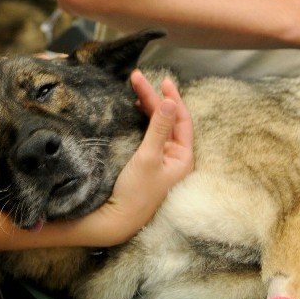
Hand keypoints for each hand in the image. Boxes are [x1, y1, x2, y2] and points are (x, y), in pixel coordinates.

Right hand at [76, 70, 193, 245]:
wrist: (116, 220)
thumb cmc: (136, 192)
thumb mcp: (148, 157)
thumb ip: (158, 128)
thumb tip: (169, 102)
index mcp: (183, 158)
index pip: (182, 120)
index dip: (173, 99)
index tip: (162, 81)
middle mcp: (175, 158)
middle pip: (168, 120)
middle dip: (154, 99)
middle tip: (138, 78)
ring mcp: (161, 161)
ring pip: (158, 126)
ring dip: (148, 107)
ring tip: (136, 89)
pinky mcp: (147, 164)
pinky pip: (149, 135)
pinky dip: (143, 120)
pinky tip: (135, 110)